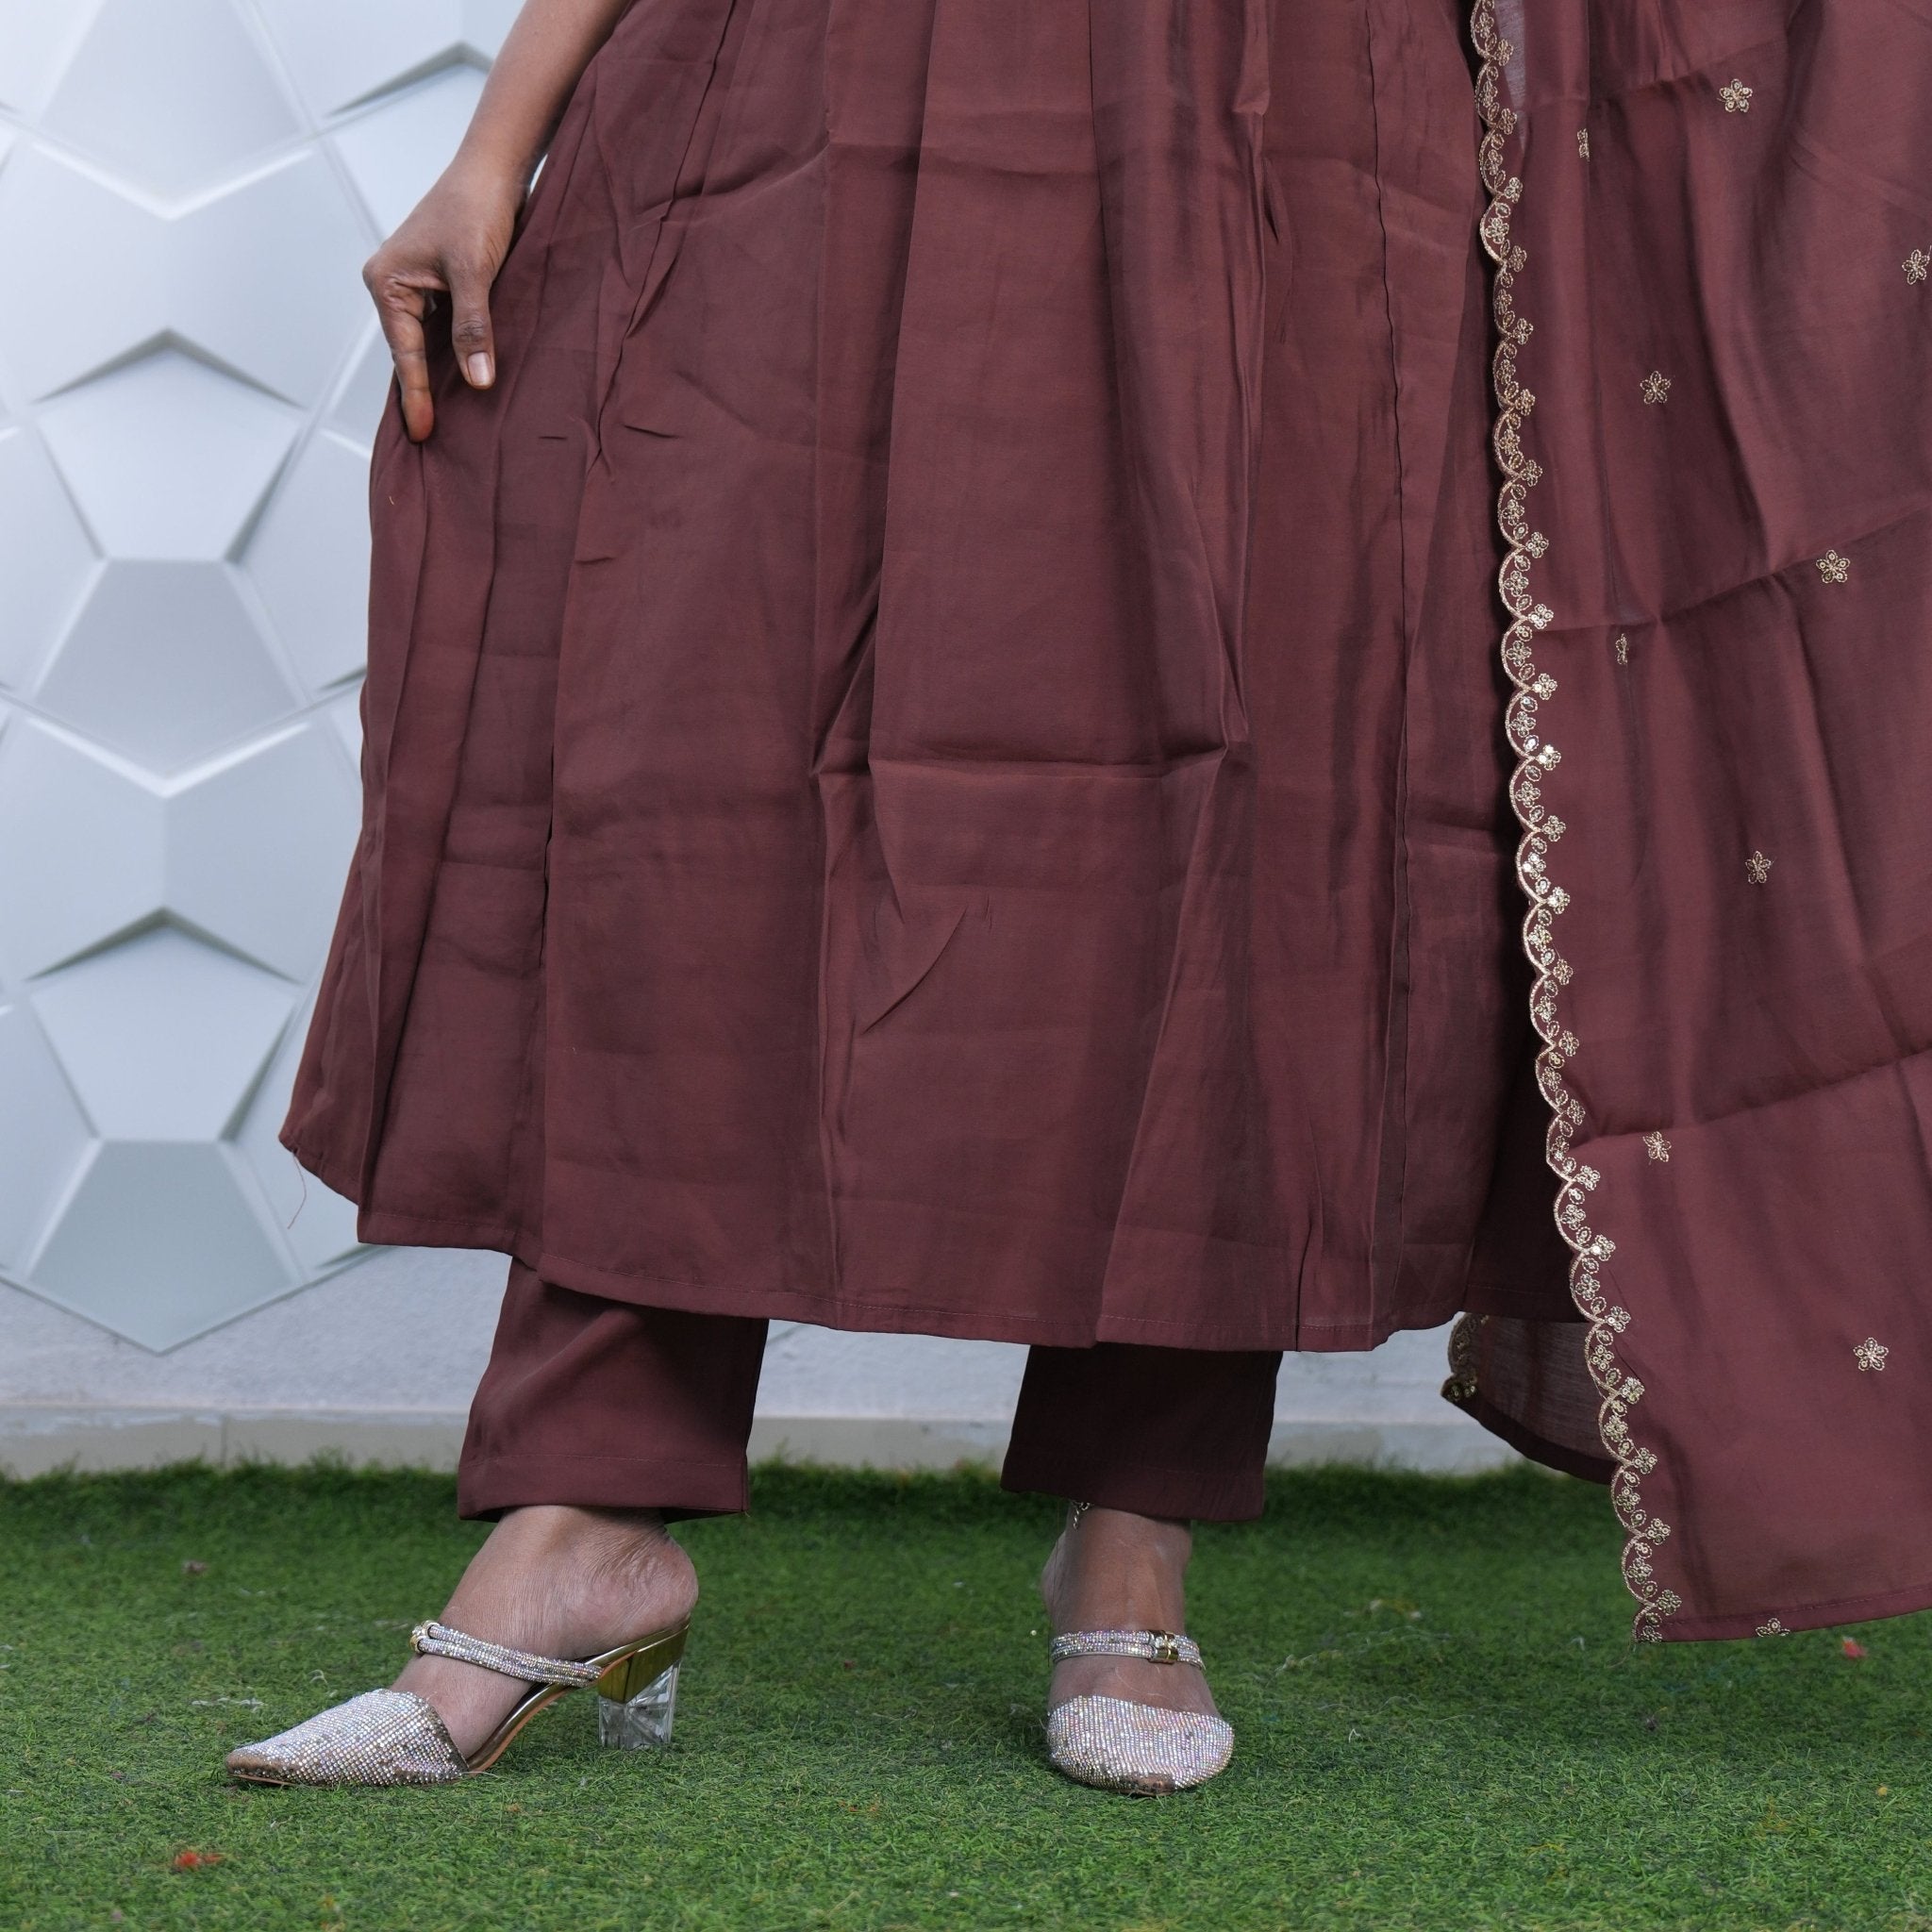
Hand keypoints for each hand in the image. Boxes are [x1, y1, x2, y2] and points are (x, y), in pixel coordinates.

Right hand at [362, 161, 525, 441]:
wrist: (494, 170)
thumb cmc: (477, 208)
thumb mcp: (476, 271)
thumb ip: (474, 327)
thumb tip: (477, 382)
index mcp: (387, 282)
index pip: (405, 353)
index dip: (417, 396)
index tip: (422, 433)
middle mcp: (395, 286)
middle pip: (410, 352)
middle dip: (422, 393)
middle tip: (432, 441)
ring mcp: (417, 287)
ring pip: (428, 344)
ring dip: (441, 377)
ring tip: (448, 423)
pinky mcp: (441, 286)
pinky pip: (445, 330)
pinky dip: (455, 355)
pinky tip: (467, 382)